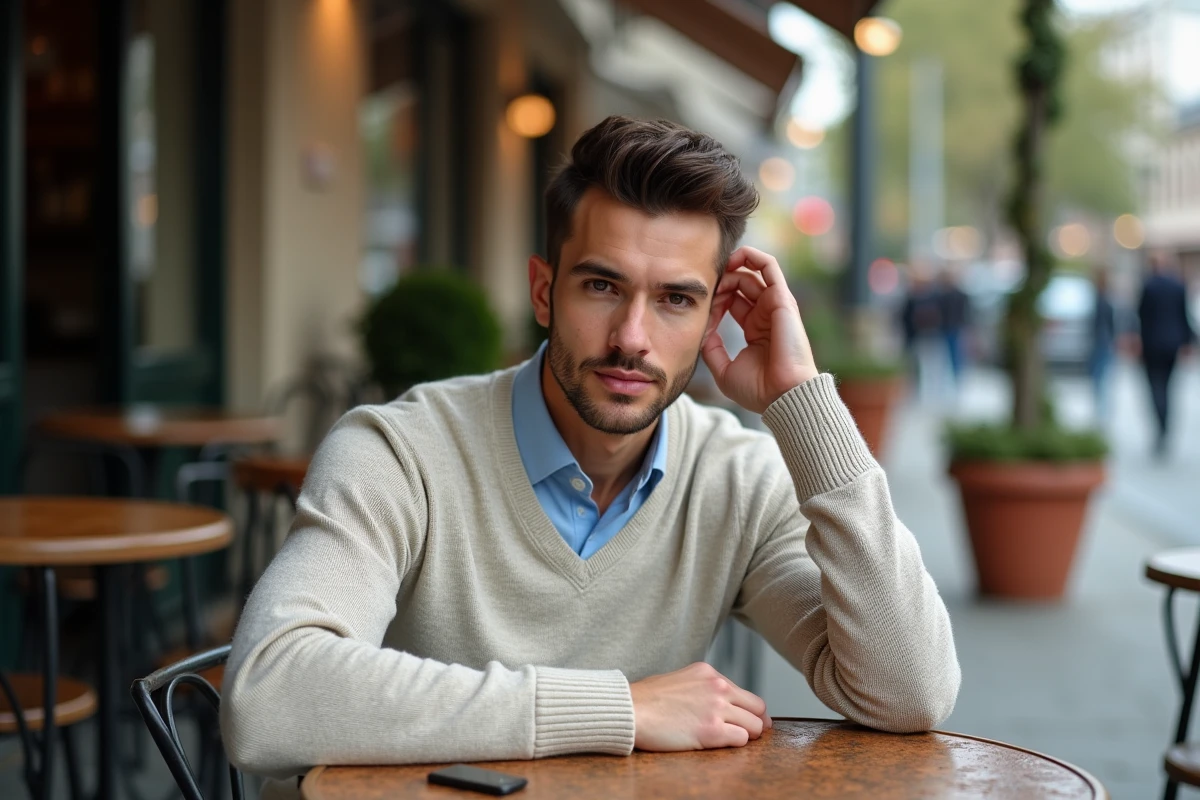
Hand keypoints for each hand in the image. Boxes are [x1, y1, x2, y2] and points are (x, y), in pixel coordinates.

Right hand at [629, 662, 771, 750]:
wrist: (631, 710)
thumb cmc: (647, 699)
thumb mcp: (679, 679)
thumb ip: (701, 687)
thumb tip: (714, 701)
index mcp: (709, 674)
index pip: (745, 693)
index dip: (749, 710)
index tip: (749, 720)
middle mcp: (718, 687)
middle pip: (757, 708)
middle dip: (756, 722)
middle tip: (751, 733)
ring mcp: (717, 708)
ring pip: (754, 726)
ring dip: (746, 735)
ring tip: (732, 740)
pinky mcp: (712, 730)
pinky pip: (741, 740)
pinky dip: (735, 744)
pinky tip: (720, 744)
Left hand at [702, 247, 818, 413]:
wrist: (781, 396)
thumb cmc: (758, 390)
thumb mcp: (724, 370)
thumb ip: (712, 349)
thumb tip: (702, 332)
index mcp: (755, 330)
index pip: (732, 301)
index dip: (713, 300)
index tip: (699, 309)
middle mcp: (766, 315)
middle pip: (739, 285)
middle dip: (719, 283)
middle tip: (704, 289)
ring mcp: (775, 305)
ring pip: (750, 274)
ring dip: (729, 271)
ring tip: (714, 277)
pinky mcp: (782, 299)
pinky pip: (769, 266)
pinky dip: (752, 256)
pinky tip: (734, 257)